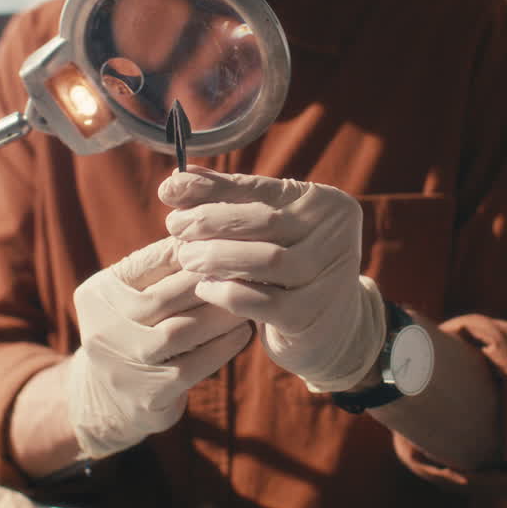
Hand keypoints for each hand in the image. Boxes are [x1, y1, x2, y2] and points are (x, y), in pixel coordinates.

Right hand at [66, 237, 251, 458]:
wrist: (109, 398)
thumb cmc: (132, 330)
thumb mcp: (130, 293)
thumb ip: (158, 265)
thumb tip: (205, 226)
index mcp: (97, 294)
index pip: (146, 263)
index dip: (187, 251)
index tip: (224, 240)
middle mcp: (102, 329)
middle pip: (163, 297)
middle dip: (206, 280)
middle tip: (245, 267)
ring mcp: (124, 365)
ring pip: (180, 332)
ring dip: (219, 313)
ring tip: (247, 298)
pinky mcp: (150, 395)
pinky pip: (194, 366)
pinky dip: (222, 347)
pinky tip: (242, 333)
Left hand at [159, 168, 385, 392]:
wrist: (330, 328)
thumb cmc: (287, 269)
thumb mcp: (265, 231)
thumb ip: (228, 201)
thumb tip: (176, 179)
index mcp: (326, 203)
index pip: (262, 188)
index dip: (212, 188)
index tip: (170, 189)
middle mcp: (337, 236)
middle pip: (266, 221)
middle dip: (211, 222)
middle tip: (176, 228)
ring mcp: (329, 278)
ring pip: (266, 259)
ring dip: (217, 256)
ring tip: (187, 257)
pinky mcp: (311, 316)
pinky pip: (261, 302)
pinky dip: (226, 292)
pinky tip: (205, 288)